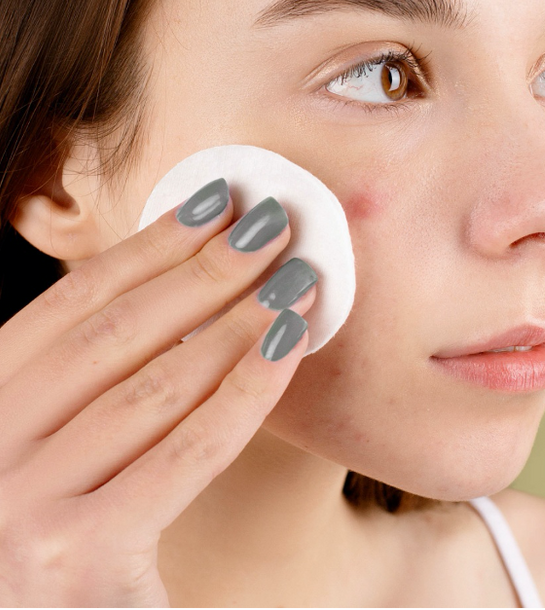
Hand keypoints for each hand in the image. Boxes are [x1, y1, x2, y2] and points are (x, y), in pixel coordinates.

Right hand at [0, 186, 315, 607]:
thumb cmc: (71, 545)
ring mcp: (19, 506)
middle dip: (206, 268)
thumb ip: (97, 377)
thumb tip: (194, 272)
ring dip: (239, 319)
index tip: (217, 201)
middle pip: (117, 331)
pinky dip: (246, 391)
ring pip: (156, 383)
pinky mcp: (75, 561)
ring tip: (298, 278)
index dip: (150, 243)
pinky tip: (290, 346)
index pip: (74, 300)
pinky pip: (185, 453)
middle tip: (274, 223)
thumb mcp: (60, 445)